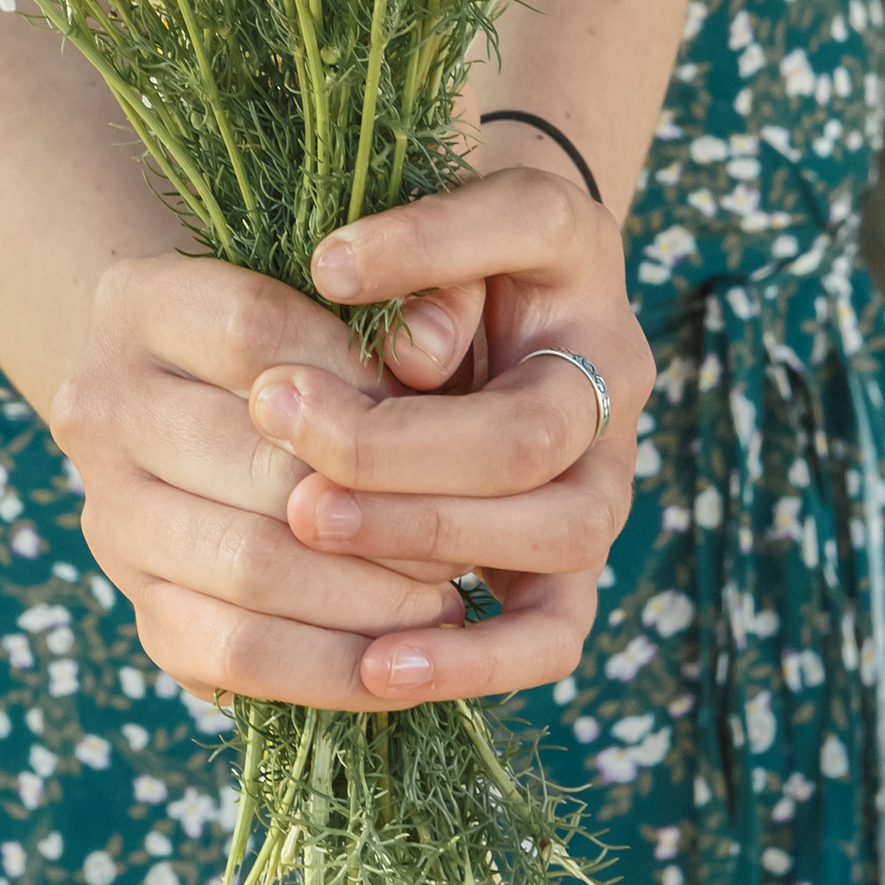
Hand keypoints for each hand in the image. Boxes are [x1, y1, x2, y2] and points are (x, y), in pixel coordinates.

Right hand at [49, 247, 488, 712]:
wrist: (191, 406)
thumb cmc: (306, 341)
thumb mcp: (352, 296)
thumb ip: (408, 300)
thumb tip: (432, 353)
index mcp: (138, 303)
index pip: (255, 332)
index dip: (361, 379)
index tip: (449, 414)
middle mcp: (98, 406)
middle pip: (256, 467)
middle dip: (384, 510)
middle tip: (471, 532)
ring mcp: (109, 516)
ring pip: (248, 568)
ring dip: (369, 596)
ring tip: (448, 596)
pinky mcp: (137, 607)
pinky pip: (231, 655)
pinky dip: (329, 669)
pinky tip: (401, 655)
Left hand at [253, 156, 654, 704]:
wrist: (469, 297)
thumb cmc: (415, 251)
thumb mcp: (411, 218)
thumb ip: (421, 260)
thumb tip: (408, 355)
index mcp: (574, 252)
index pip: (529, 224)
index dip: (428, 247)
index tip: (321, 266)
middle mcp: (608, 370)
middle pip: (531, 431)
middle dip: (393, 440)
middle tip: (276, 417)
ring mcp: (601, 473)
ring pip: (558, 532)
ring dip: (421, 531)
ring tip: (307, 522)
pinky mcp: (568, 565)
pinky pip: (551, 634)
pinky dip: (475, 660)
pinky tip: (378, 667)